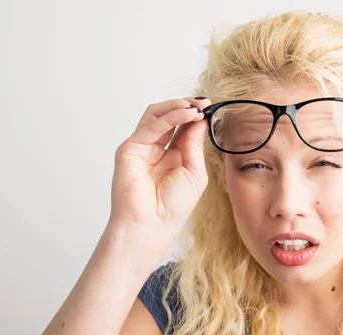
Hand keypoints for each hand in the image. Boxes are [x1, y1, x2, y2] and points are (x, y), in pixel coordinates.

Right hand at [108, 96, 211, 245]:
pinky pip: (151, 125)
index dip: (197, 116)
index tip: (212, 107)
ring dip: (178, 106)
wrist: (152, 224)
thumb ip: (195, 145)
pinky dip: (170, 116)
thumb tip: (200, 119)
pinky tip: (187, 114)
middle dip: (188, 106)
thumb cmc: (174, 206)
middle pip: (169, 116)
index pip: (184, 127)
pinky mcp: (130, 148)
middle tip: (205, 102)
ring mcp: (142, 147)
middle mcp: (157, 149)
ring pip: (157, 115)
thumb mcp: (195, 172)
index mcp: (174, 156)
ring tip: (197, 106)